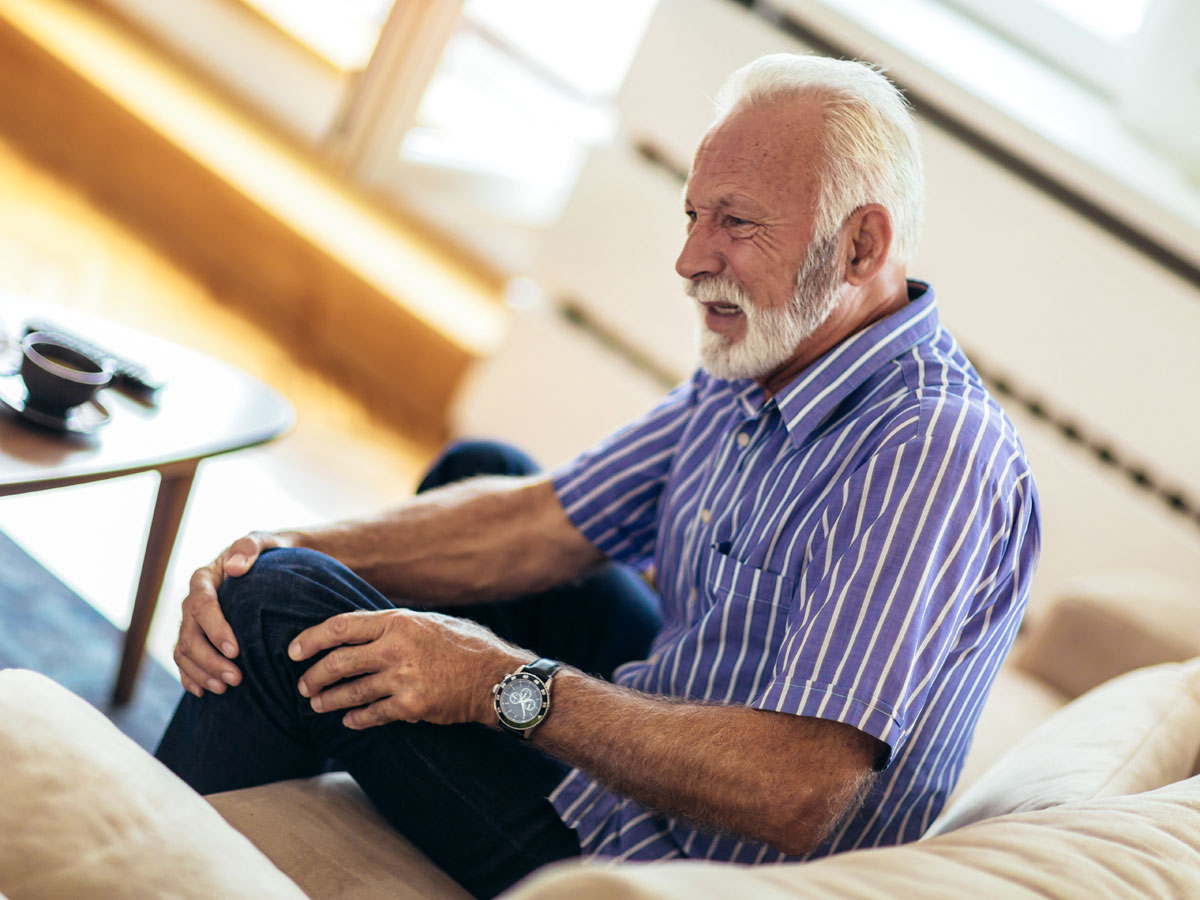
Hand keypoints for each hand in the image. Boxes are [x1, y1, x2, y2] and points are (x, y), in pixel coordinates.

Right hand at [174, 531, 295, 696]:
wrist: (269, 563)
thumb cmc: (269, 552)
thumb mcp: (264, 541)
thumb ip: (250, 547)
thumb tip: (235, 568)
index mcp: (205, 578)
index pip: (202, 605)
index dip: (215, 630)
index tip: (235, 650)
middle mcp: (193, 601)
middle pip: (190, 634)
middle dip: (209, 660)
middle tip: (235, 679)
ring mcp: (192, 621)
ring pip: (184, 651)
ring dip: (201, 672)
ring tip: (225, 689)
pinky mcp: (197, 636)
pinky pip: (184, 659)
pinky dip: (191, 676)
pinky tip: (203, 691)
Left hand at [290, 609, 530, 729]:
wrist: (496, 677)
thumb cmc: (465, 645)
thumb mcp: (429, 622)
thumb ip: (394, 626)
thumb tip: (360, 631)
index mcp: (398, 622)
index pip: (340, 627)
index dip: (311, 639)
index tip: (294, 651)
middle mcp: (396, 649)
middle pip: (338, 662)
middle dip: (314, 676)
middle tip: (304, 686)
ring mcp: (402, 679)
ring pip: (350, 692)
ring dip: (329, 700)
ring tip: (317, 704)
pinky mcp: (411, 706)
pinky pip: (372, 715)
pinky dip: (356, 718)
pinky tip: (348, 720)